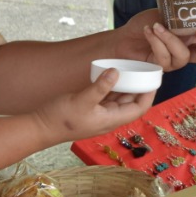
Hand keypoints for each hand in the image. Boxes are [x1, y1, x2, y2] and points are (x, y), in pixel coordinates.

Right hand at [35, 71, 155, 144]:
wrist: (41, 128)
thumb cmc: (61, 118)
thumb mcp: (81, 100)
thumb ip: (100, 87)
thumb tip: (116, 71)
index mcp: (112, 119)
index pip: (139, 108)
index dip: (149, 94)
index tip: (154, 78)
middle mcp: (109, 118)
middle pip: (132, 102)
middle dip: (140, 87)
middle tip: (146, 69)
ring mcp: (100, 114)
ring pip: (120, 98)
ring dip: (127, 86)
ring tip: (134, 69)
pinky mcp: (91, 109)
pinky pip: (108, 96)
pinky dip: (114, 86)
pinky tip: (114, 74)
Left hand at [115, 9, 195, 71]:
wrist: (124, 38)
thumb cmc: (145, 24)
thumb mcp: (164, 13)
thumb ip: (177, 14)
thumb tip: (189, 4)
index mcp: (191, 35)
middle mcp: (186, 49)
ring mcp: (175, 60)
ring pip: (182, 55)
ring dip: (170, 39)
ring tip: (157, 26)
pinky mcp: (161, 68)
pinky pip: (164, 57)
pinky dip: (156, 42)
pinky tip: (149, 31)